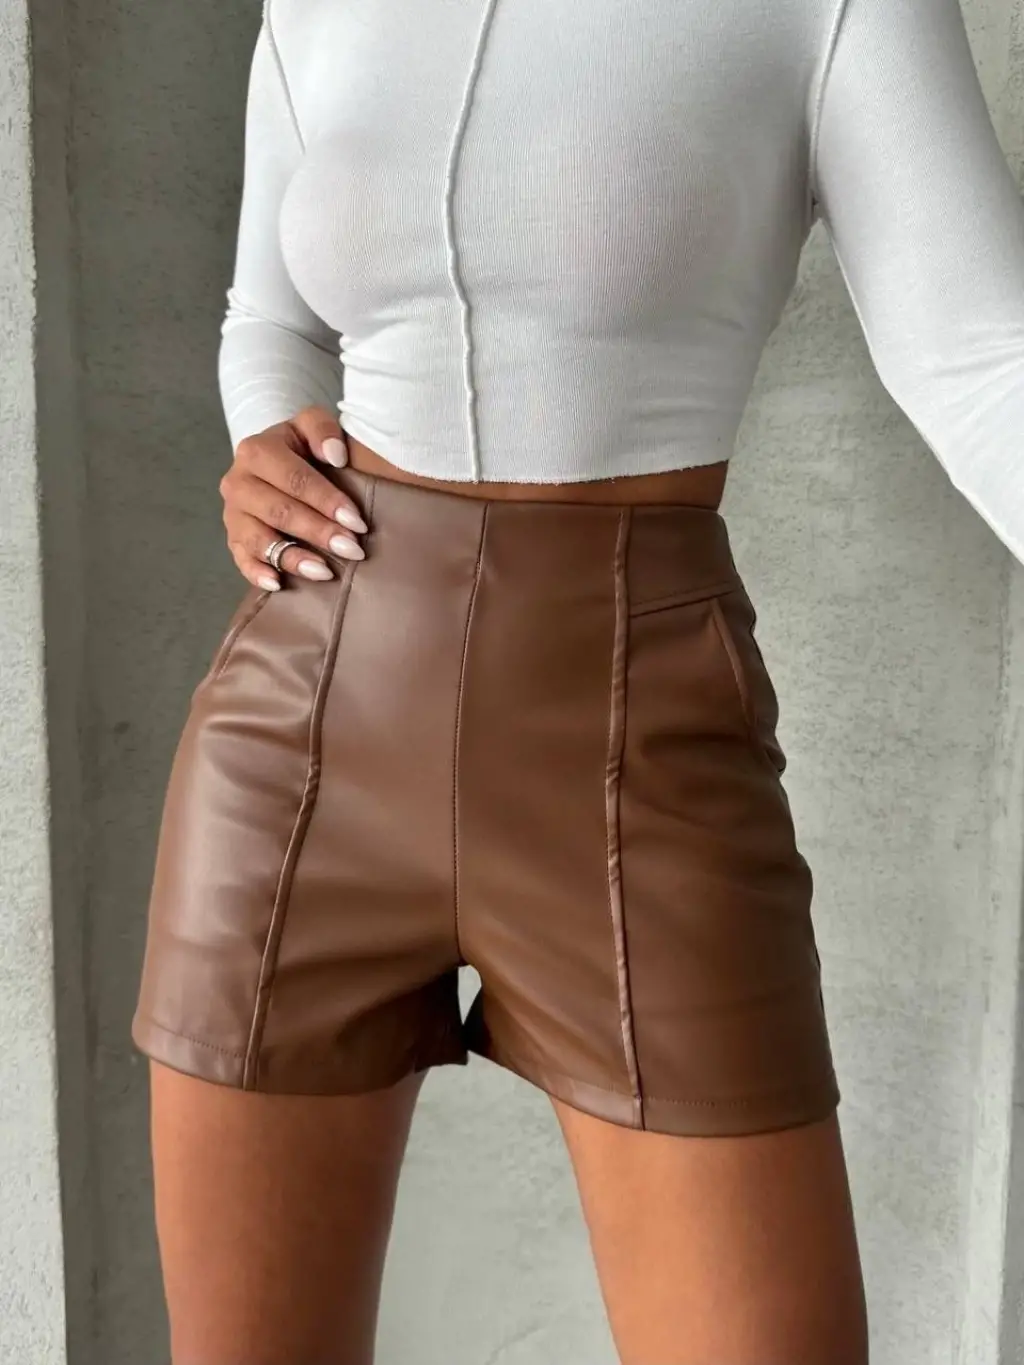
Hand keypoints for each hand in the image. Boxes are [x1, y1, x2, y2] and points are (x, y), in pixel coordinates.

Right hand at [220, 407, 368, 590]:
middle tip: (352, 550)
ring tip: (325, 572)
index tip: (358, 522)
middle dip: (319, 532)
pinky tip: (279, 584)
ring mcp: (233, 514)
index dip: (327, 501)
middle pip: (281, 512)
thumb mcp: (311, 426)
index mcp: (257, 450)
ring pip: (260, 540)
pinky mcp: (233, 539)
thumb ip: (323, 430)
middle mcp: (238, 482)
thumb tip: (337, 456)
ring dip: (293, 558)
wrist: (275, 461)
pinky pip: (241, 560)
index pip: (295, 478)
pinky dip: (257, 573)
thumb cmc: (302, 447)